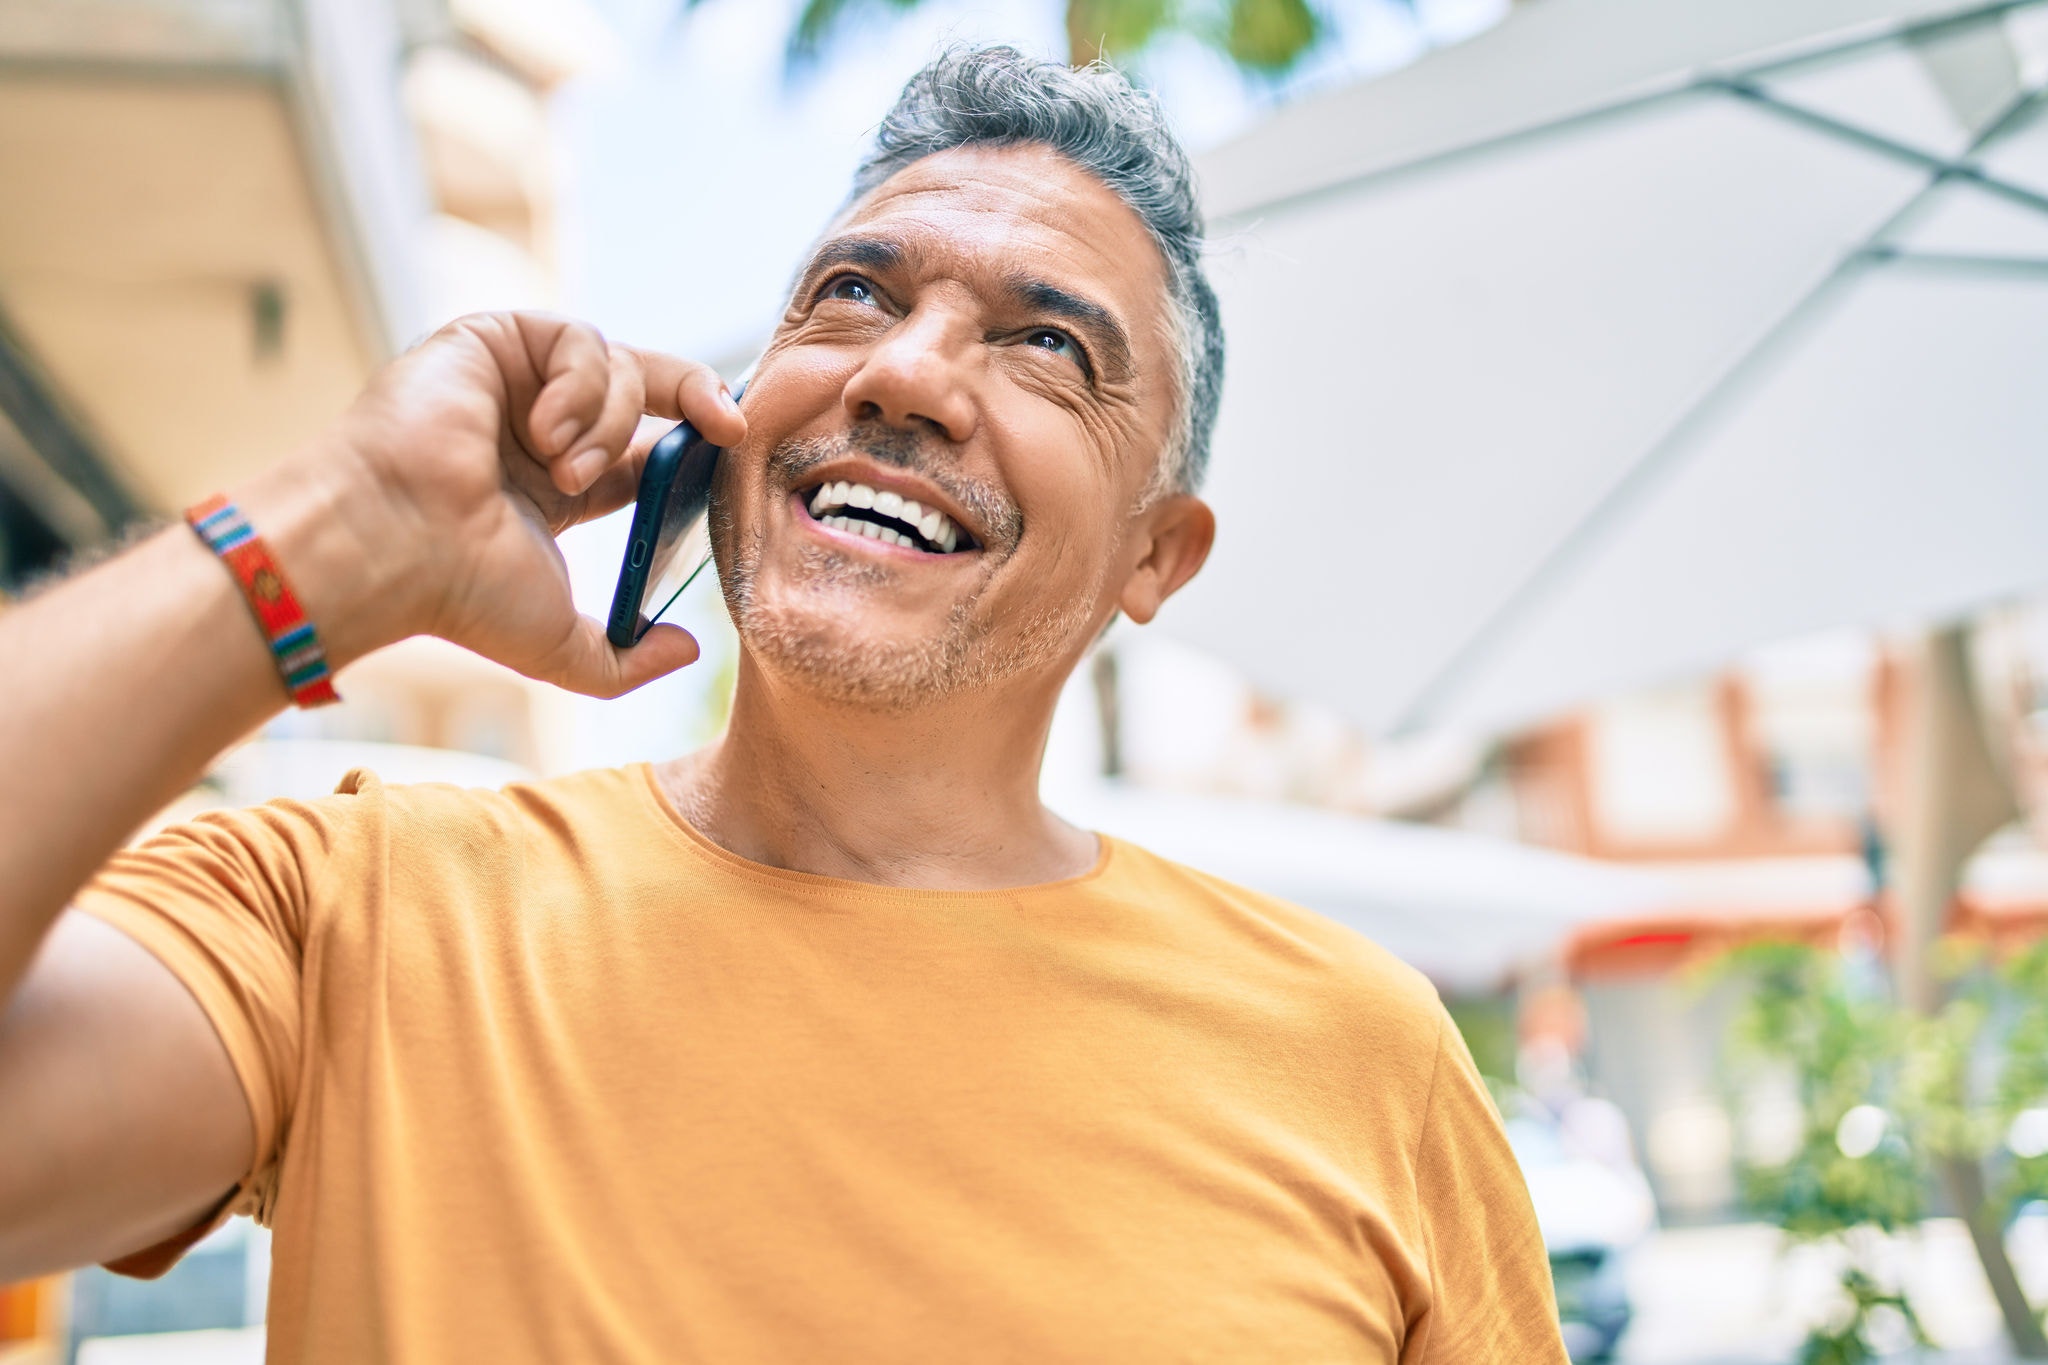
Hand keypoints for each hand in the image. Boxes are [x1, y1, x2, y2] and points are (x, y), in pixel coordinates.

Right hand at [243, 313, 745, 696]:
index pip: (648, 451)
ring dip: (610, 424)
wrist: (391, 545)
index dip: (696, 447)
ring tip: (565, 472)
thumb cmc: (458, 593)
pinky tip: (544, 434)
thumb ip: (629, 659)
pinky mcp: (491, 339)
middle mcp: (540, 428)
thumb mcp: (562, 645)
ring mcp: (516, 381)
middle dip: (697, 399)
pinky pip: (578, 340)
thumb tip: (690, 651)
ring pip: (620, 368)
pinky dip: (580, 388)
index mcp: (560, 486)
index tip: (735, 450)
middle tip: (730, 427)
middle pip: (648, 389)